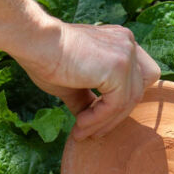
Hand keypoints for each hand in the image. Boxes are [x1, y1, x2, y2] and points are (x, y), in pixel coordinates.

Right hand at [16, 22, 160, 140]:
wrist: (35, 42)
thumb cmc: (47, 58)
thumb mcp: (74, 83)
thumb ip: (89, 99)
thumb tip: (91, 121)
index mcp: (120, 42)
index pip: (135, 79)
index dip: (120, 103)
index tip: (95, 121)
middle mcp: (128, 43)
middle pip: (137, 91)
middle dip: (116, 116)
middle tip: (91, 132)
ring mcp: (126, 53)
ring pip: (127, 101)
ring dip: (104, 122)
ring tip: (81, 131)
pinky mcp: (119, 67)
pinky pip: (116, 104)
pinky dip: (99, 118)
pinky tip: (80, 123)